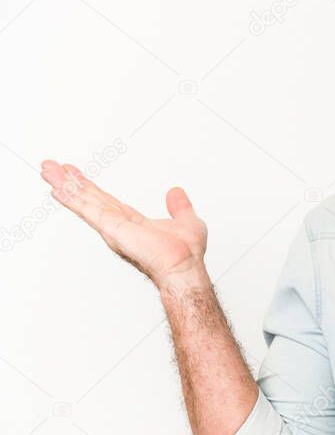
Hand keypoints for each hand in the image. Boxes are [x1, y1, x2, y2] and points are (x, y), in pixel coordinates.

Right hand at [40, 160, 208, 288]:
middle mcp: (118, 225)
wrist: (185, 267)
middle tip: (51, 167)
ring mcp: (113, 227)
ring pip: (84, 201)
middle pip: (89, 198)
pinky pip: (88, 211)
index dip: (90, 187)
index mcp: (132, 222)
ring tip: (48, 171)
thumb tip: (176, 193)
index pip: (105, 201)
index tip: (75, 175)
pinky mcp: (112, 229)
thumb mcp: (186, 220)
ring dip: (65, 185)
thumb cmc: (186, 254)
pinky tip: (58, 189)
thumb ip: (179, 207)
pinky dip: (72, 199)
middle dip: (69, 182)